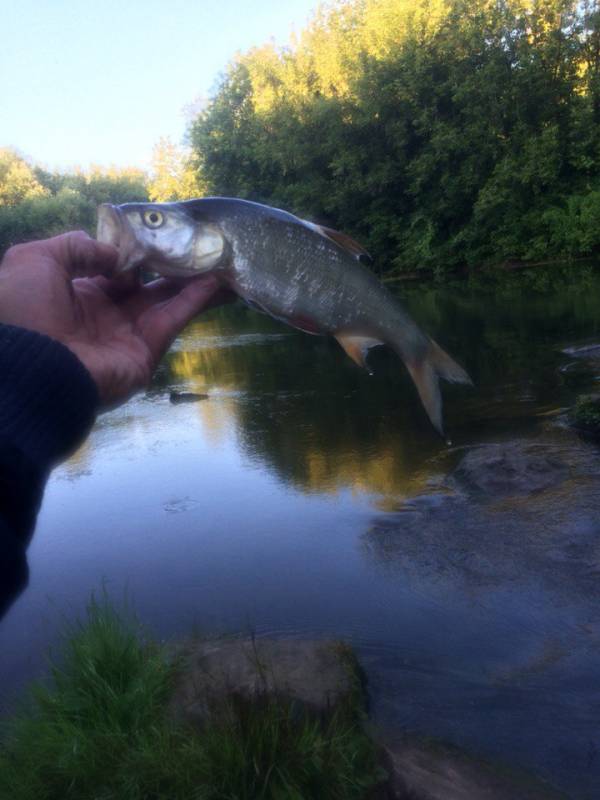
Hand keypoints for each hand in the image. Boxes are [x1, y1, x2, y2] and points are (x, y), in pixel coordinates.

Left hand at [0, 231, 230, 405]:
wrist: (31, 365)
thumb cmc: (26, 310)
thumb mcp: (36, 260)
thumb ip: (76, 246)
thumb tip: (116, 254)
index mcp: (77, 293)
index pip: (115, 269)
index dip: (137, 251)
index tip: (158, 232)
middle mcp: (105, 313)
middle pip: (148, 285)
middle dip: (173, 266)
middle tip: (200, 246)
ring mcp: (127, 334)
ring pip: (167, 301)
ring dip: (193, 281)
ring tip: (220, 260)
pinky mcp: (145, 352)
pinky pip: (173, 320)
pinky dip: (195, 301)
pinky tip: (216, 282)